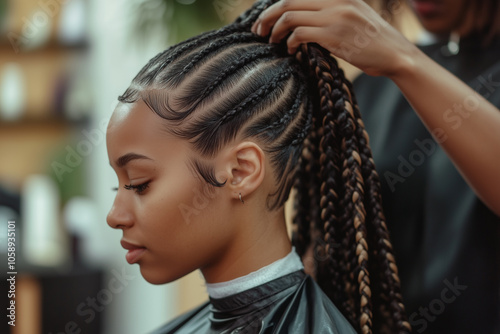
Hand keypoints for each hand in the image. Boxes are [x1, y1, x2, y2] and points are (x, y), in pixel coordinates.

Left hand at [251, 0, 418, 77]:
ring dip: (274, 30)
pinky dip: (290, 43)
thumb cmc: (373, 41)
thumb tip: (301, 19)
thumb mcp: (354, 15)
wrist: (396, 54)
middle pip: (287, 2)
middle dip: (266, 17)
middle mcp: (336, 0)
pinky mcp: (334, 35)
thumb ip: (331, 11)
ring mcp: (335, 16)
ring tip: (271, 41)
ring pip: (289, 16)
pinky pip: (300, 34)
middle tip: (258, 31)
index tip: (265, 19)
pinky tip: (291, 51)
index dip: (275, 5)